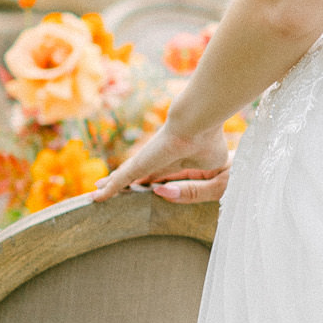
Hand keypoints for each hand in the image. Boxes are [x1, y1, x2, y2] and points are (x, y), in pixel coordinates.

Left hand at [95, 119, 232, 205]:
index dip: (152, 183)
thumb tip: (160, 192)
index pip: (165, 176)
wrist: (211, 127)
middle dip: (127, 183)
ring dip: (113, 185)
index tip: (144, 189)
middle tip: (107, 190)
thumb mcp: (214, 182)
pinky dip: (111, 186)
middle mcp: (168, 159)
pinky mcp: (146, 160)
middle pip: (142, 174)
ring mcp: (155, 159)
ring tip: (96, 192)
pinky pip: (125, 176)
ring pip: (129, 175)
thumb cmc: (225, 156)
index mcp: (187, 163)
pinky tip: (98, 195)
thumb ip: (190, 192)